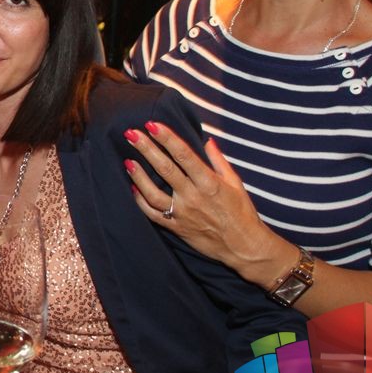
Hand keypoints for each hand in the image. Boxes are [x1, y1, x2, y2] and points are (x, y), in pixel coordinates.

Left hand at [124, 122, 294, 286]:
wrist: (244, 247)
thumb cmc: (242, 213)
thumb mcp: (235, 183)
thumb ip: (218, 161)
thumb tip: (207, 141)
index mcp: (209, 183)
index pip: (183, 155)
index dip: (166, 138)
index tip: (152, 124)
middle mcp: (193, 196)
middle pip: (165, 169)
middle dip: (147, 149)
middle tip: (131, 133)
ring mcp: (183, 213)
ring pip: (153, 193)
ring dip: (139, 176)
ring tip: (127, 161)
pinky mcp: (176, 228)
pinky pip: (153, 214)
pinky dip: (141, 201)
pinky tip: (133, 187)